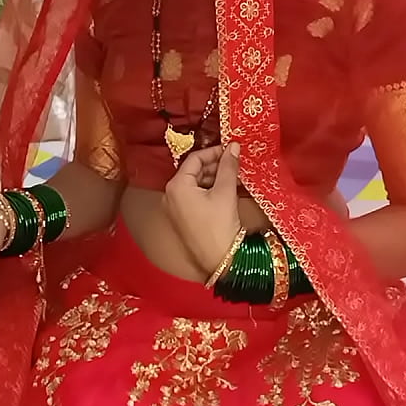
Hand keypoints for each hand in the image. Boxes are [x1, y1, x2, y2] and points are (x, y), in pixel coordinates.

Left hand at [164, 143, 243, 275]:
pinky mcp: (182, 218)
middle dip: (215, 165)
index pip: (194, 159)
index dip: (214, 152)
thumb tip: (233, 146)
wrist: (219, 259)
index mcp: (176, 185)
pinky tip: (226, 190)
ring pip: (195, 184)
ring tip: (235, 176)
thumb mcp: (225, 191)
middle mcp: (170, 195)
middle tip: (235, 162)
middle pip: (193, 171)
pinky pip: (194, 197)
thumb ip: (228, 166)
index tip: (231, 150)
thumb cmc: (219, 225)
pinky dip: (209, 191)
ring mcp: (174, 208)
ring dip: (214, 178)